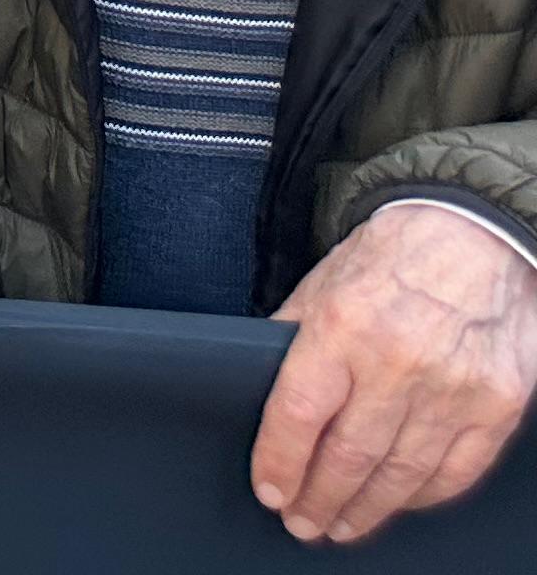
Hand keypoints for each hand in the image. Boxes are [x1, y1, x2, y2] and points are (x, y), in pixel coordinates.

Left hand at [252, 201, 536, 543]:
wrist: (474, 236)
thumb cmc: (392, 256)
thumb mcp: (321, 282)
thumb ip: (293, 337)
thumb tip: (263, 386)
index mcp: (342, 328)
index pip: (298, 414)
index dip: (280, 462)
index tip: (269, 490)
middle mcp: (397, 364)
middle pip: (349, 456)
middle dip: (319, 498)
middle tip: (302, 522)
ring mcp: (453, 390)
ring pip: (402, 473)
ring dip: (368, 509)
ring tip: (342, 524)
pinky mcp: (496, 406)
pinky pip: (456, 470)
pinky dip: (423, 496)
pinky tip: (398, 503)